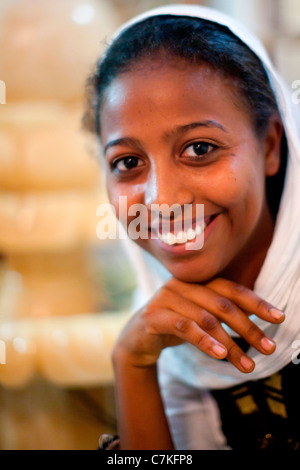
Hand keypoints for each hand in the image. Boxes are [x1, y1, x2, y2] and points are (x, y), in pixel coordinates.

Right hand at [113, 277, 284, 372]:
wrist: (137, 339)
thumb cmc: (175, 325)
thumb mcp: (201, 317)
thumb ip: (224, 313)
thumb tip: (260, 317)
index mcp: (197, 281)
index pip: (232, 289)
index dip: (257, 303)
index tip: (279, 318)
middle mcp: (183, 285)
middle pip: (223, 304)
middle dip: (249, 328)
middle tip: (268, 349)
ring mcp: (166, 298)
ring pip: (206, 319)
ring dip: (230, 344)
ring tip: (248, 365)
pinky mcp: (154, 316)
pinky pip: (183, 327)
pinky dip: (204, 341)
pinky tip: (219, 355)